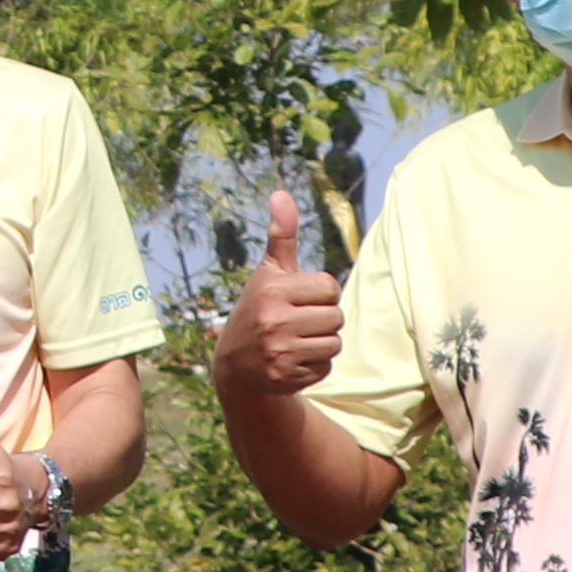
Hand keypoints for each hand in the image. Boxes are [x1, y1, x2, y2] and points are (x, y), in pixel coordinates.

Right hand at [211, 190, 342, 399]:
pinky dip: (314, 364)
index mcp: (273, 291)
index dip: (320, 292)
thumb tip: (281, 193)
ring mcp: (279, 352)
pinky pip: (325, 367)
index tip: (299, 298)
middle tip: (297, 321)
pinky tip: (293, 359)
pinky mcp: (286, 377)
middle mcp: (274, 321)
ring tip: (296, 340)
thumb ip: (282, 235)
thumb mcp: (269, 272)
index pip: (330, 287)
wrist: (236, 363)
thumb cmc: (259, 307)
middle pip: (336, 316)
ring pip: (334, 343)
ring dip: (321, 342)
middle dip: (322, 318)